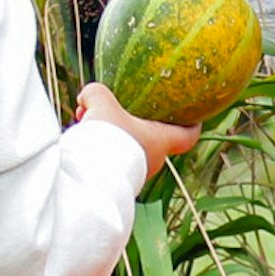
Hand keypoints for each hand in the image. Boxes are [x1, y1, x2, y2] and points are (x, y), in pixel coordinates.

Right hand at [77, 82, 197, 180]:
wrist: (88, 177)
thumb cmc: (106, 138)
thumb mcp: (101, 104)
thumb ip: (97, 94)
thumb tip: (88, 96)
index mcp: (160, 141)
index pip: (188, 135)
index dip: (193, 124)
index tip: (194, 115)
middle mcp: (151, 160)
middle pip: (151, 137)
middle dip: (133, 122)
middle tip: (116, 108)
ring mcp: (134, 174)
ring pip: (126, 147)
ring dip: (111, 134)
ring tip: (87, 118)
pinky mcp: (113, 182)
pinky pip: (110, 159)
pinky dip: (98, 147)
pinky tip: (80, 137)